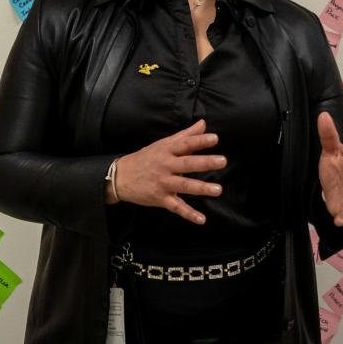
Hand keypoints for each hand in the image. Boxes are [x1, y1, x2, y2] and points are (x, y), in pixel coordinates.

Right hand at [110, 119, 226, 223]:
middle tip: (222, 161)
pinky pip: (176, 207)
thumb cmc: (146, 158)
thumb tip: (204, 123)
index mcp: (167, 150)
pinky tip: (202, 219)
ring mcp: (163, 183)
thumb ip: (186, 135)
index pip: (185, 144)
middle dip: (204, 163)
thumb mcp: (163, 144)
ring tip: (218, 189)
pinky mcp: (160, 199)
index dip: (199, 141)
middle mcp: (165, 166)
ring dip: (201, 188)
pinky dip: (189, 214)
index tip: (215, 138)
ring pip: (184, 186)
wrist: (120, 177)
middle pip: (187, 164)